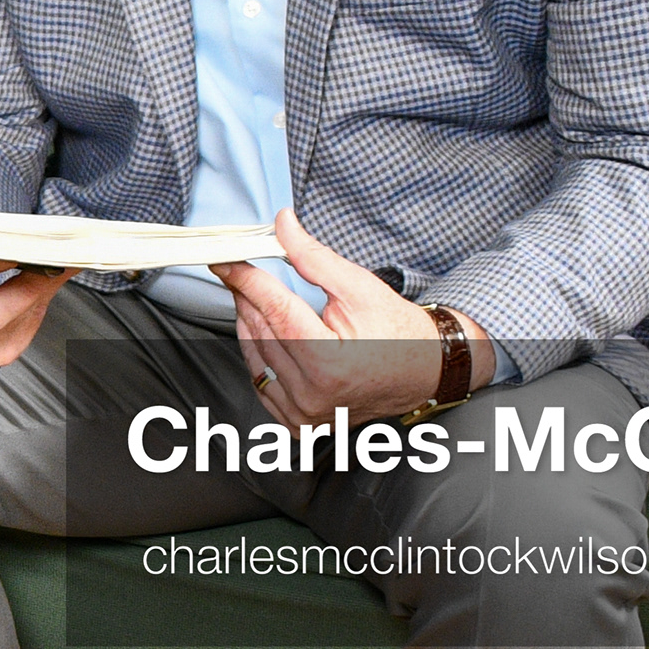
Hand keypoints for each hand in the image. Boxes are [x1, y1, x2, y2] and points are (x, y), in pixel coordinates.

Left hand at [222, 209, 489, 427]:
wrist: (423, 371)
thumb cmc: (397, 330)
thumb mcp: (358, 286)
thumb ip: (313, 257)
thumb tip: (282, 224)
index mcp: (329, 364)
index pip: (275, 312)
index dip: (247, 280)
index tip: (226, 261)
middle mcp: (313, 396)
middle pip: (262, 333)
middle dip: (247, 297)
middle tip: (239, 270)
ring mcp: (304, 414)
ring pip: (256, 358)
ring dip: (249, 323)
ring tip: (253, 296)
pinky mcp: (299, 423)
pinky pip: (263, 382)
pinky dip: (258, 354)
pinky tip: (262, 331)